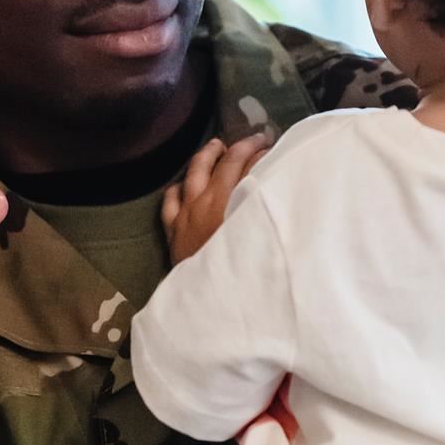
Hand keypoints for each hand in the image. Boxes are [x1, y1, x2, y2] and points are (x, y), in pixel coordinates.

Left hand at [162, 134, 270, 262]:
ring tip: (214, 148)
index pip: (246, 163)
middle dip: (236, 148)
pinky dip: (178, 188)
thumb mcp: (263, 235)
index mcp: (230, 200)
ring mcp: (185, 215)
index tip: (271, 145)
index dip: (259, 150)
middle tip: (251, 141)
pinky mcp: (173, 232)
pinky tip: (182, 186)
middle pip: (219, 163)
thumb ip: (267, 205)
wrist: (213, 304)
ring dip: (205, 158)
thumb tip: (274, 183)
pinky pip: (170, 201)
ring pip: (191, 174)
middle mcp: (205, 201)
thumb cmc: (246, 271)